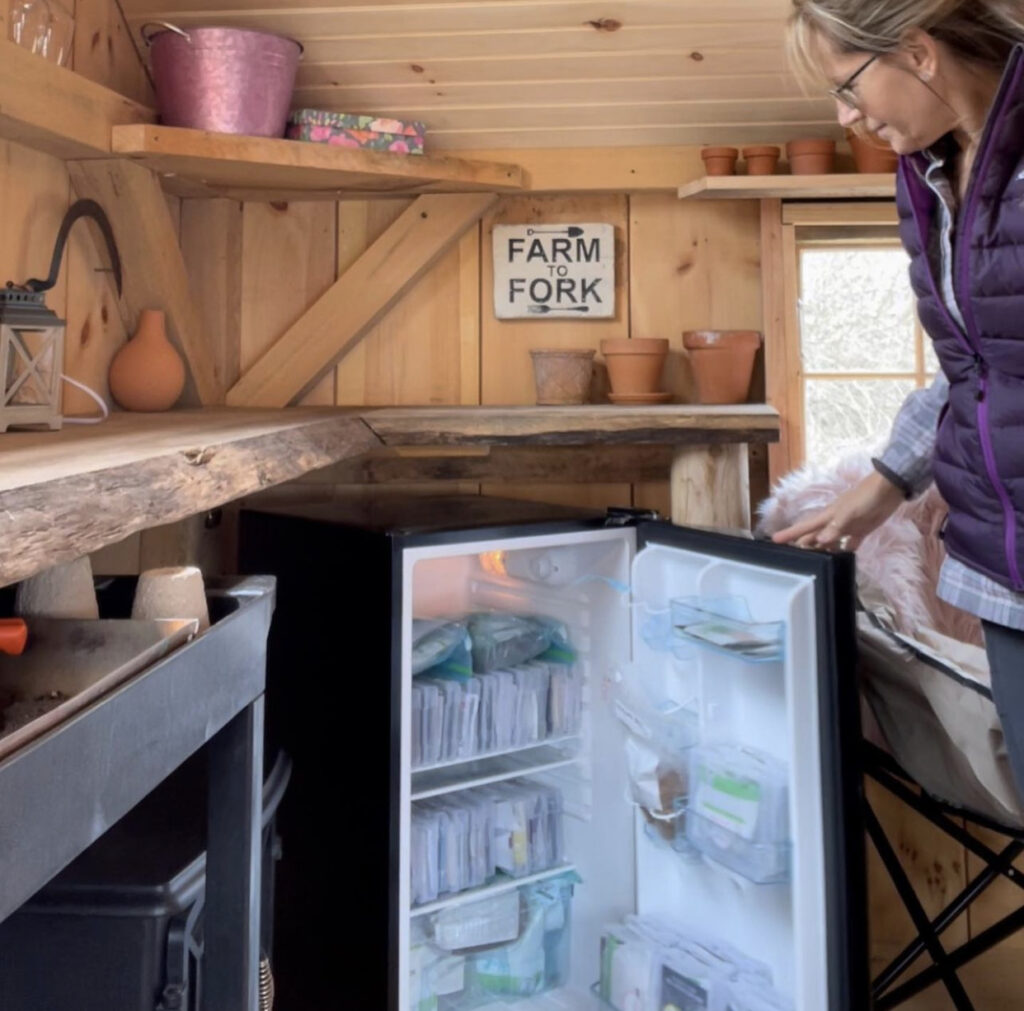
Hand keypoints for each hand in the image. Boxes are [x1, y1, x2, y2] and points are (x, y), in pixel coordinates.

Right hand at [771, 470, 904, 550]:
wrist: (889, 489)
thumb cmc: (865, 498)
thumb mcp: (849, 512)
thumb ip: (836, 527)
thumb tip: (821, 541)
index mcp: (827, 516)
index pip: (804, 527)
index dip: (790, 533)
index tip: (774, 540)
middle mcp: (833, 523)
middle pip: (814, 537)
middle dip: (804, 547)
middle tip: (794, 561)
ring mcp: (846, 527)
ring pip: (829, 542)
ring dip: (823, 552)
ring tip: (816, 566)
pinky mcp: (860, 531)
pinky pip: (849, 544)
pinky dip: (845, 552)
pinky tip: (842, 562)